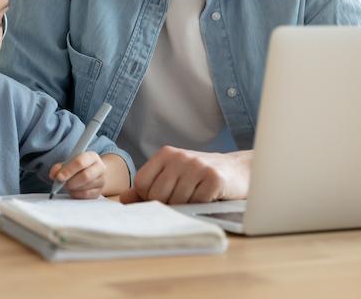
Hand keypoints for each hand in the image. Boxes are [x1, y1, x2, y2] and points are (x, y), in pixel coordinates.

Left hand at [49, 151, 105, 198]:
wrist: (92, 173)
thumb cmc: (78, 167)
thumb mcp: (69, 162)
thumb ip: (60, 167)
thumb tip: (54, 174)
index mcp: (92, 156)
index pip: (80, 161)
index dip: (68, 170)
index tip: (59, 177)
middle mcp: (100, 167)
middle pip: (85, 176)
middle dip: (70, 181)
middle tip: (62, 183)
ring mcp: (101, 180)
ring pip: (85, 187)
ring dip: (72, 188)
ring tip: (68, 185)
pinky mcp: (99, 191)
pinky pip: (86, 195)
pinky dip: (76, 193)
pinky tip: (73, 190)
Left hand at [119, 147, 251, 204]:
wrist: (237, 171)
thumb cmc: (200, 175)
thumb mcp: (172, 174)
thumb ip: (148, 185)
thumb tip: (123, 199)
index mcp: (165, 154)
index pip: (142, 184)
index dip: (150, 198)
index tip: (165, 197)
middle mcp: (180, 157)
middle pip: (158, 195)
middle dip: (168, 204)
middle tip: (183, 198)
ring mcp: (197, 166)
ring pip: (177, 201)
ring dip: (186, 206)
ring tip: (196, 196)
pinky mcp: (214, 179)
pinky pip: (196, 203)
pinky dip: (201, 206)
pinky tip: (208, 197)